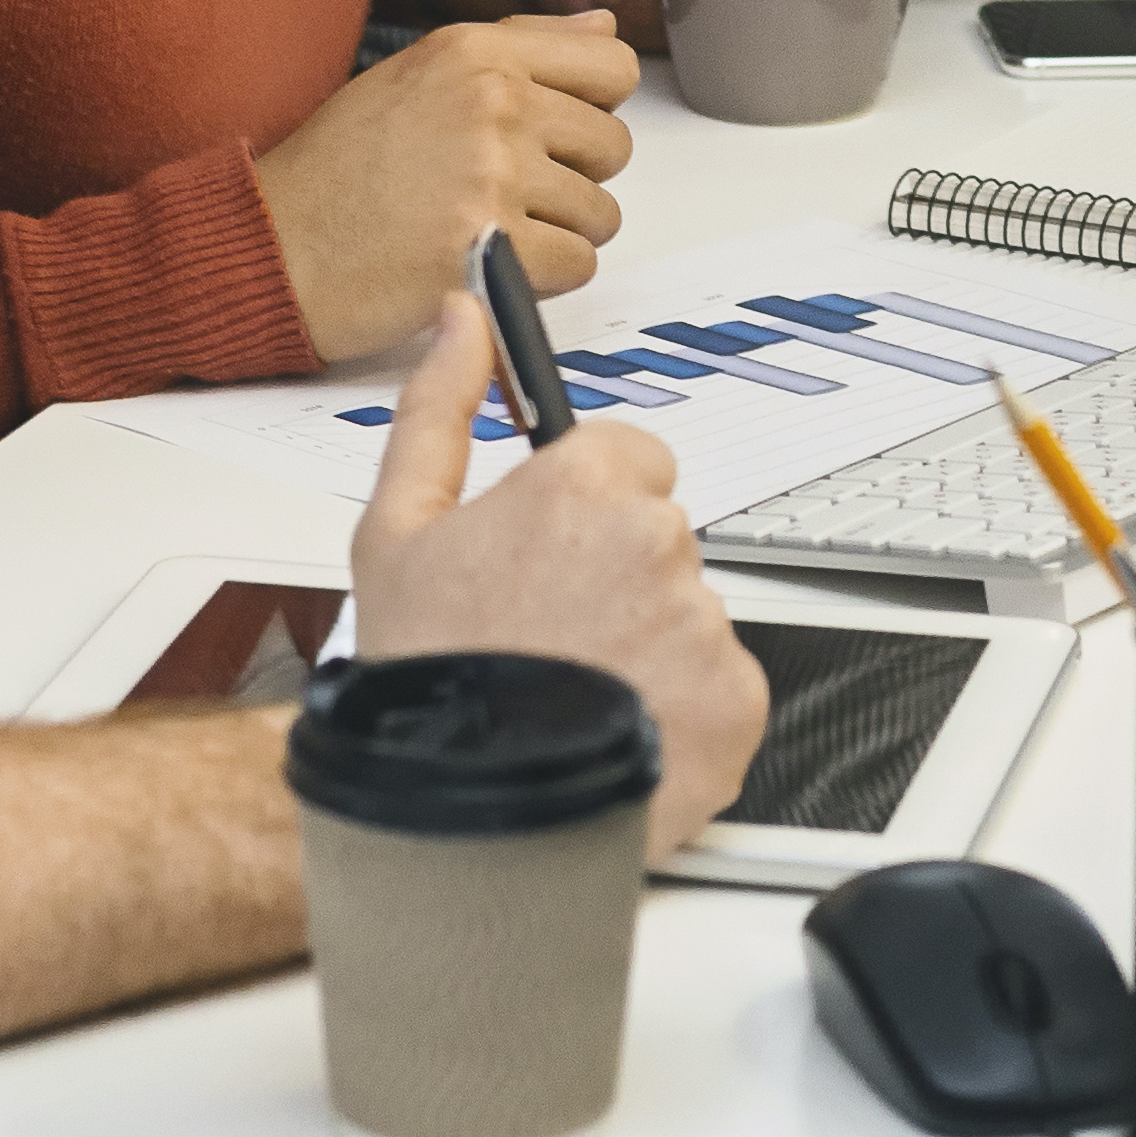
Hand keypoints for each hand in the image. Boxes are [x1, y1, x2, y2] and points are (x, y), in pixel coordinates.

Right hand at [251, 14, 638, 359]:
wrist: (274, 247)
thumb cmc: (337, 169)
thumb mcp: (420, 74)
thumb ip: (521, 44)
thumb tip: (604, 25)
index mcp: (476, 51)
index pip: (613, 66)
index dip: (591, 107)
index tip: (551, 133)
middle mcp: (493, 102)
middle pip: (612, 145)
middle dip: (571, 178)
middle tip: (505, 193)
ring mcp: (496, 175)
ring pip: (600, 212)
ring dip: (557, 233)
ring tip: (489, 231)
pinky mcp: (497, 248)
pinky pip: (578, 264)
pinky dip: (543, 279)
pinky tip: (490, 266)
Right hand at [351, 304, 766, 857]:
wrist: (456, 815)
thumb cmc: (423, 677)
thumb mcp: (396, 528)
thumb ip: (438, 408)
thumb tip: (461, 321)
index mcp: (585, 485)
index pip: (632, 458)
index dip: (585, 508)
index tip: (548, 556)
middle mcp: (658, 541)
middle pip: (661, 535)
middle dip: (616, 577)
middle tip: (548, 636)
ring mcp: (705, 624)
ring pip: (690, 610)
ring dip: (647, 645)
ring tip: (573, 693)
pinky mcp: (739, 701)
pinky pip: (722, 684)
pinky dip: (680, 710)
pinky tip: (615, 731)